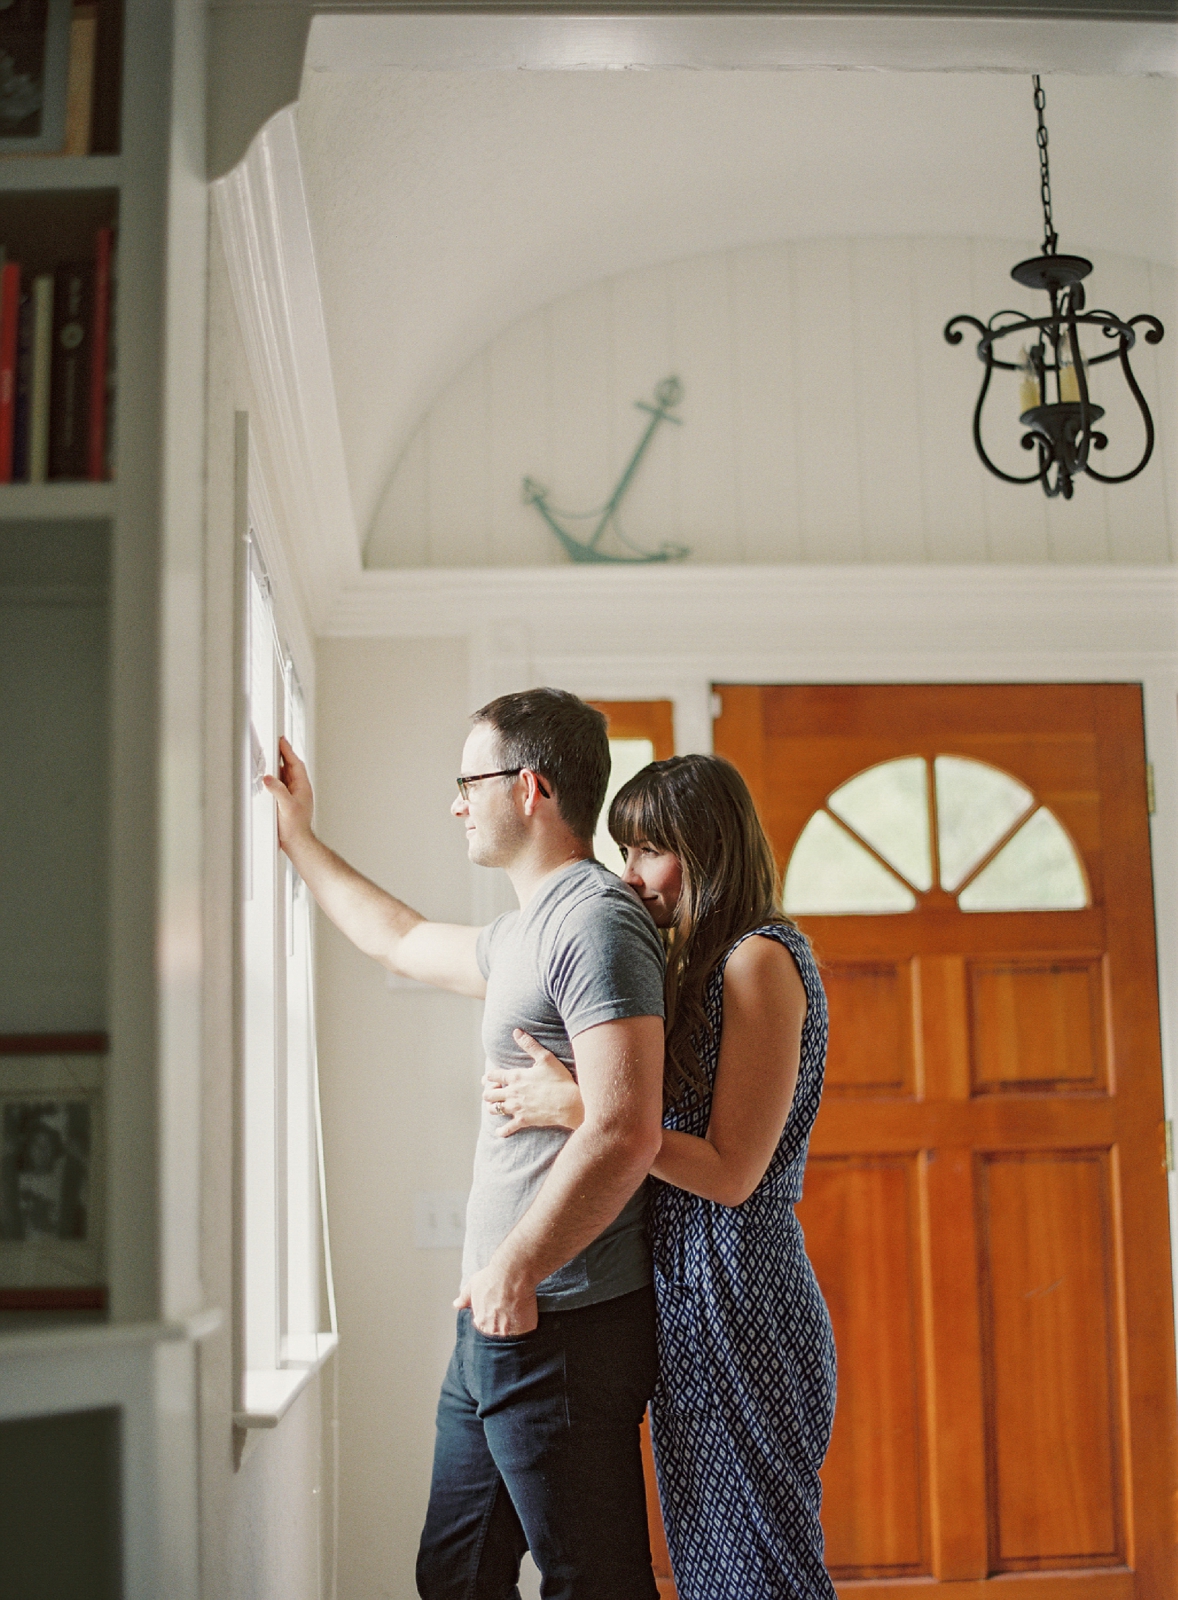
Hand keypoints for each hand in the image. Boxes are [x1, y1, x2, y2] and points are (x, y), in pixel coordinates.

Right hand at [263, 736, 314, 852]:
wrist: (296, 842)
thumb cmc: (295, 827)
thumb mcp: (286, 806)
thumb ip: (277, 791)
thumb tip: (268, 778)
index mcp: (302, 787)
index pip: (295, 764)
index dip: (288, 751)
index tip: (282, 740)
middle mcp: (299, 789)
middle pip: (290, 767)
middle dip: (283, 755)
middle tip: (275, 743)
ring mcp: (293, 795)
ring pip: (286, 775)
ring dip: (278, 766)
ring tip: (270, 756)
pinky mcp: (287, 802)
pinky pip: (281, 785)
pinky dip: (275, 778)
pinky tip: (269, 777)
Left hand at [454, 1264, 538, 1335]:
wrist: (512, 1273)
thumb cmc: (491, 1278)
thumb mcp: (473, 1286)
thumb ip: (464, 1298)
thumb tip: (457, 1304)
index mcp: (480, 1322)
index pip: (484, 1326)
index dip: (490, 1317)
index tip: (496, 1309)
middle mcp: (494, 1330)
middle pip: (498, 1331)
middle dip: (502, 1322)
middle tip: (507, 1309)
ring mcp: (511, 1331)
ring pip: (513, 1332)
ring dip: (515, 1324)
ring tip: (517, 1309)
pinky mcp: (526, 1328)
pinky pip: (527, 1329)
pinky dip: (527, 1322)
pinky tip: (526, 1311)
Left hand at [482, 1031, 584, 1135]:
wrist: (569, 1103)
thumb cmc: (559, 1079)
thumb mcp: (545, 1058)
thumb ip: (530, 1045)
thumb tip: (517, 1031)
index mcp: (515, 1077)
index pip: (493, 1076)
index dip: (488, 1076)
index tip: (487, 1078)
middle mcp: (512, 1093)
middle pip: (489, 1094)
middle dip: (488, 1092)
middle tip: (492, 1092)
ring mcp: (517, 1108)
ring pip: (494, 1110)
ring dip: (492, 1107)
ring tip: (494, 1106)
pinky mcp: (523, 1120)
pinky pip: (507, 1128)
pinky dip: (502, 1131)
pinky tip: (499, 1132)